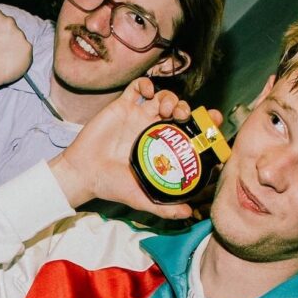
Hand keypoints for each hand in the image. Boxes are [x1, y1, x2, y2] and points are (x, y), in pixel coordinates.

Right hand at [0, 9, 33, 95]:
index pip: (0, 19)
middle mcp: (10, 21)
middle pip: (11, 28)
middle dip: (6, 37)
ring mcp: (20, 35)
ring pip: (19, 39)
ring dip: (14, 46)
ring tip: (3, 58)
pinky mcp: (27, 49)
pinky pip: (26, 52)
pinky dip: (20, 57)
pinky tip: (10, 63)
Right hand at [48, 78, 196, 219]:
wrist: (85, 174)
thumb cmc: (112, 186)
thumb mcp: (143, 199)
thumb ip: (165, 207)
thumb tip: (190, 214)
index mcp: (162, 148)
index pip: (189, 132)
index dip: (203, 125)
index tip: (212, 123)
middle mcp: (152, 130)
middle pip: (178, 111)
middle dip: (187, 109)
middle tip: (184, 117)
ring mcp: (138, 116)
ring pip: (162, 97)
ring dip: (170, 98)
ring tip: (167, 109)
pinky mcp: (122, 106)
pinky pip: (137, 87)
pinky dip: (147, 84)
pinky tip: (149, 93)